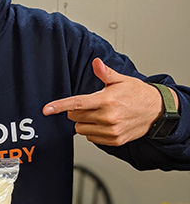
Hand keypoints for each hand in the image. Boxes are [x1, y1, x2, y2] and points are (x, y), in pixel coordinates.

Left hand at [42, 58, 177, 145]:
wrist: (157, 111)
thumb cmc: (137, 94)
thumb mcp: (121, 80)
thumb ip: (105, 72)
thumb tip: (96, 63)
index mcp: (106, 101)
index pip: (77, 104)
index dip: (59, 106)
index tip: (46, 110)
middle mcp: (108, 117)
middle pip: (75, 117)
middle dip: (76, 111)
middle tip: (88, 105)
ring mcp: (111, 131)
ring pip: (81, 129)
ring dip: (83, 122)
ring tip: (97, 114)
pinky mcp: (114, 140)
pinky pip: (92, 138)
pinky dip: (92, 131)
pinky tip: (103, 123)